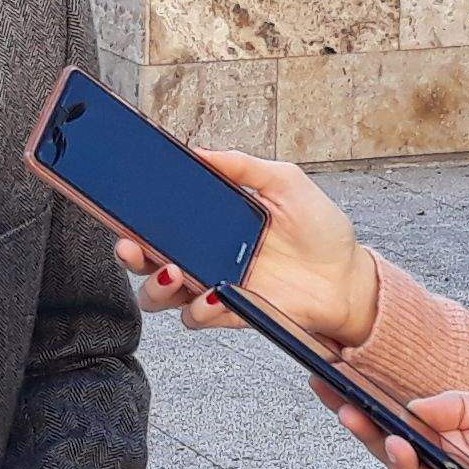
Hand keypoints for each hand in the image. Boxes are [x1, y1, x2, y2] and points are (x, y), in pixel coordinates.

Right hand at [115, 145, 379, 349]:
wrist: (349, 275)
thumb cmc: (320, 229)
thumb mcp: (284, 182)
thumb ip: (242, 165)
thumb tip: (200, 151)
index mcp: (210, 224)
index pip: (160, 220)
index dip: (133, 216)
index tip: (120, 206)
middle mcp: (204, 257)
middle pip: (145, 261)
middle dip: (129, 254)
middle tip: (131, 245)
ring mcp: (213, 287)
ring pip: (159, 296)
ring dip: (156, 285)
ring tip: (173, 271)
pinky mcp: (231, 314)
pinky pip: (197, 317)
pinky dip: (199, 308)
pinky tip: (215, 293)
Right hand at [318, 385, 468, 468]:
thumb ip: (463, 407)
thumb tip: (415, 405)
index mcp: (448, 449)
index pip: (396, 425)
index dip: (364, 405)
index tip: (331, 375)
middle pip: (395, 457)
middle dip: (365, 433)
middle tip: (340, 406)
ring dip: (405, 465)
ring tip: (390, 439)